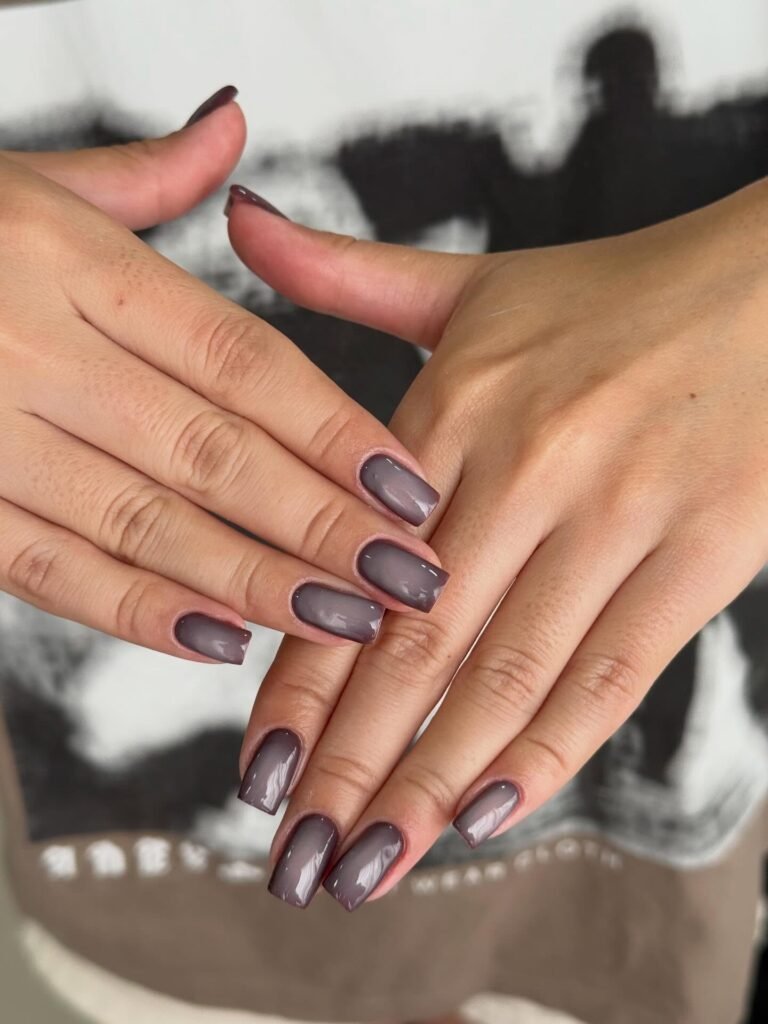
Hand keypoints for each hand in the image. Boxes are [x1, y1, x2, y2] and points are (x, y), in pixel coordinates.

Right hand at [0, 89, 444, 666]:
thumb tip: (234, 127)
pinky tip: (220, 640)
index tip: (409, 485)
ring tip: (343, 619)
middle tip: (408, 577)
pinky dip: (137, 611)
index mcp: (70, 262)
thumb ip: (143, 176)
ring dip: (253, 580)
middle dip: (320, 523)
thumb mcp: (30, 184)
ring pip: (143, 522)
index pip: (239, 359)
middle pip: (210, 451)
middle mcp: (30, 348)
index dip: (333, 428)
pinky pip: (48, 570)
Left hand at [231, 177, 767, 905]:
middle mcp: (528, 465)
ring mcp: (620, 514)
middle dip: (347, 769)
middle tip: (295, 862)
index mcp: (455, 405)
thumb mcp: (470, 284)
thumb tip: (243, 225)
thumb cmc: (610, 297)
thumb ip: (345, 274)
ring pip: (507, 681)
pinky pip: (615, 673)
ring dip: (430, 789)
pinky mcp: (704, 552)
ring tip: (369, 869)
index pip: (349, 572)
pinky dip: (549, 754)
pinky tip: (487, 817)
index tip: (253, 774)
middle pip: (417, 649)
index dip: (296, 681)